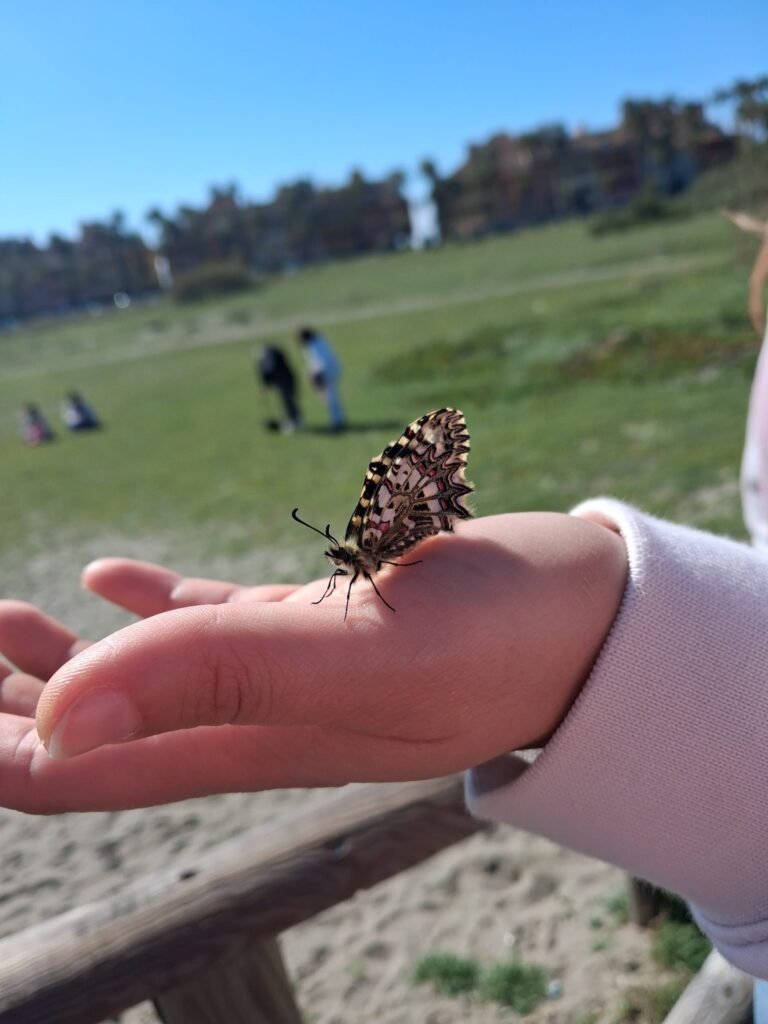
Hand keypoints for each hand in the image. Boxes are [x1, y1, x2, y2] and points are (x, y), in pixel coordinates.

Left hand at [0, 514, 626, 812]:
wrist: (589, 619)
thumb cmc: (497, 635)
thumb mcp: (361, 655)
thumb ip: (218, 680)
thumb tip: (54, 724)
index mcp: (246, 744)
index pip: (76, 770)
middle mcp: (254, 722)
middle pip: (94, 735)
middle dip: (9, 706)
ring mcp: (285, 676)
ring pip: (143, 682)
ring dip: (57, 664)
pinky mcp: (319, 628)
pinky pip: (210, 627)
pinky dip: (144, 610)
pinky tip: (106, 579)